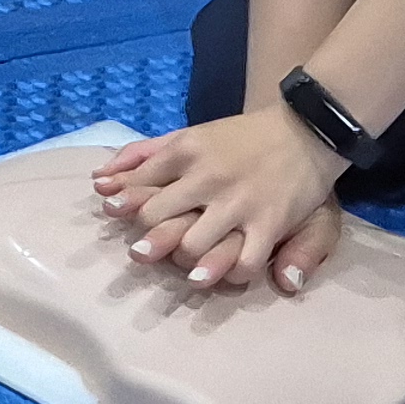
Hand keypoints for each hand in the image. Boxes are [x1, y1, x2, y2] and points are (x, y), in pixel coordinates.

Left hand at [89, 110, 347, 295]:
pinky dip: (230, 275)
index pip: (140, 183)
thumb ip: (143, 153)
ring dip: (185, 263)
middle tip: (144, 253)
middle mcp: (208, 178)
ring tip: (186, 270)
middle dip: (148, 240)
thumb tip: (98, 181)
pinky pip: (243, 262)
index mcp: (186, 152)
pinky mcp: (270, 223)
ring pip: (193, 246)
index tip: (112, 214)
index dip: (124, 204)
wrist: (306, 127)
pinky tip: (224, 276)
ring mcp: (239, 203)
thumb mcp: (188, 133)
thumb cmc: (240, 138)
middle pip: (158, 219)